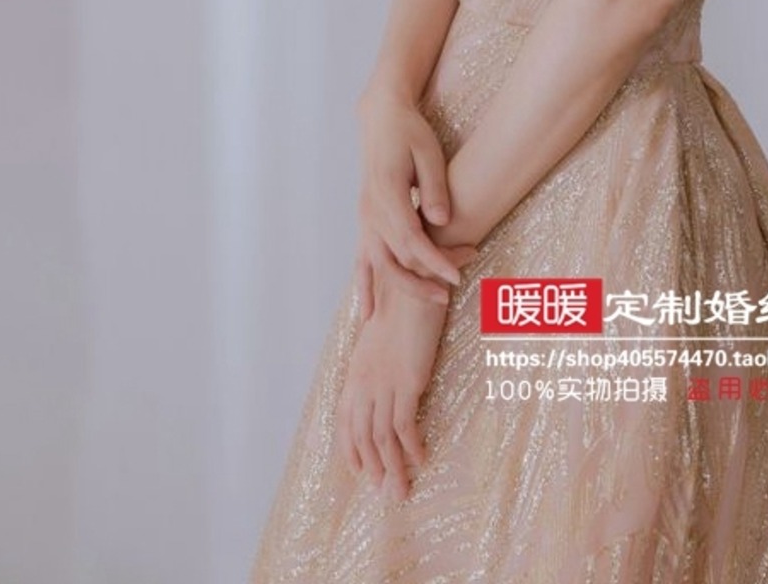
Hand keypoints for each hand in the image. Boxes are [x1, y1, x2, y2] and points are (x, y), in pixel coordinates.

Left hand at [336, 281, 447, 499]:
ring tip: (400, 490)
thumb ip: (384, 352)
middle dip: (373, 468)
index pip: (346, 419)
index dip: (352, 448)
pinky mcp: (406, 382)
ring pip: (381, 439)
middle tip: (385, 493)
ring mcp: (383, 383)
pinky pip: (405, 426)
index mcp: (358, 368)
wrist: (412, 275)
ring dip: (392, 468)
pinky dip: (411, 448)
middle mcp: (364, 380)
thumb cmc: (404, 295)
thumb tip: (393, 366)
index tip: (361, 471)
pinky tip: (421, 460)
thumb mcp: (386, 328)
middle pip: (362, 436)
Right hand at [354, 81, 476, 316]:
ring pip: (379, 265)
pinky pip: (362, 261)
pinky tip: (366, 313)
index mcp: (387, 194)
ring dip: (404, 288)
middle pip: (396, 259)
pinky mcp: (365, 222)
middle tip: (454, 288)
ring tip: (433, 300)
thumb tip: (441, 221)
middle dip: (426, 278)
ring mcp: (364, 219)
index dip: (435, 261)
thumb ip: (434, 188)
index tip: (458, 275)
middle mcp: (371, 211)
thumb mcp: (428, 153)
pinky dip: (364, 287)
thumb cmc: (409, 133)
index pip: (412, 240)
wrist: (382, 119)